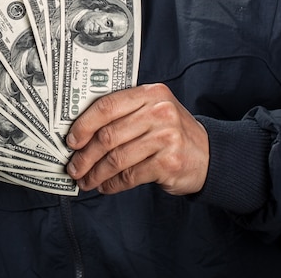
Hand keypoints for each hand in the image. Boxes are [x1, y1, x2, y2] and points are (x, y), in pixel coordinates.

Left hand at [66, 83, 208, 194]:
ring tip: (86, 180)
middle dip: (85, 155)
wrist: (210, 155)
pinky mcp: (169, 162)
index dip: (83, 124)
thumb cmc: (170, 132)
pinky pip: (130, 175)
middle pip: (108, 135)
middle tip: (74, 167)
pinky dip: (113, 184)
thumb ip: (122, 114)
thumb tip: (79, 133)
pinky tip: (105, 186)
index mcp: (150, 93)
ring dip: (96, 173)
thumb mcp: (152, 111)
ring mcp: (166, 137)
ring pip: (117, 158)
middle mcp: (159, 111)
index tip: (71, 140)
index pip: (107, 105)